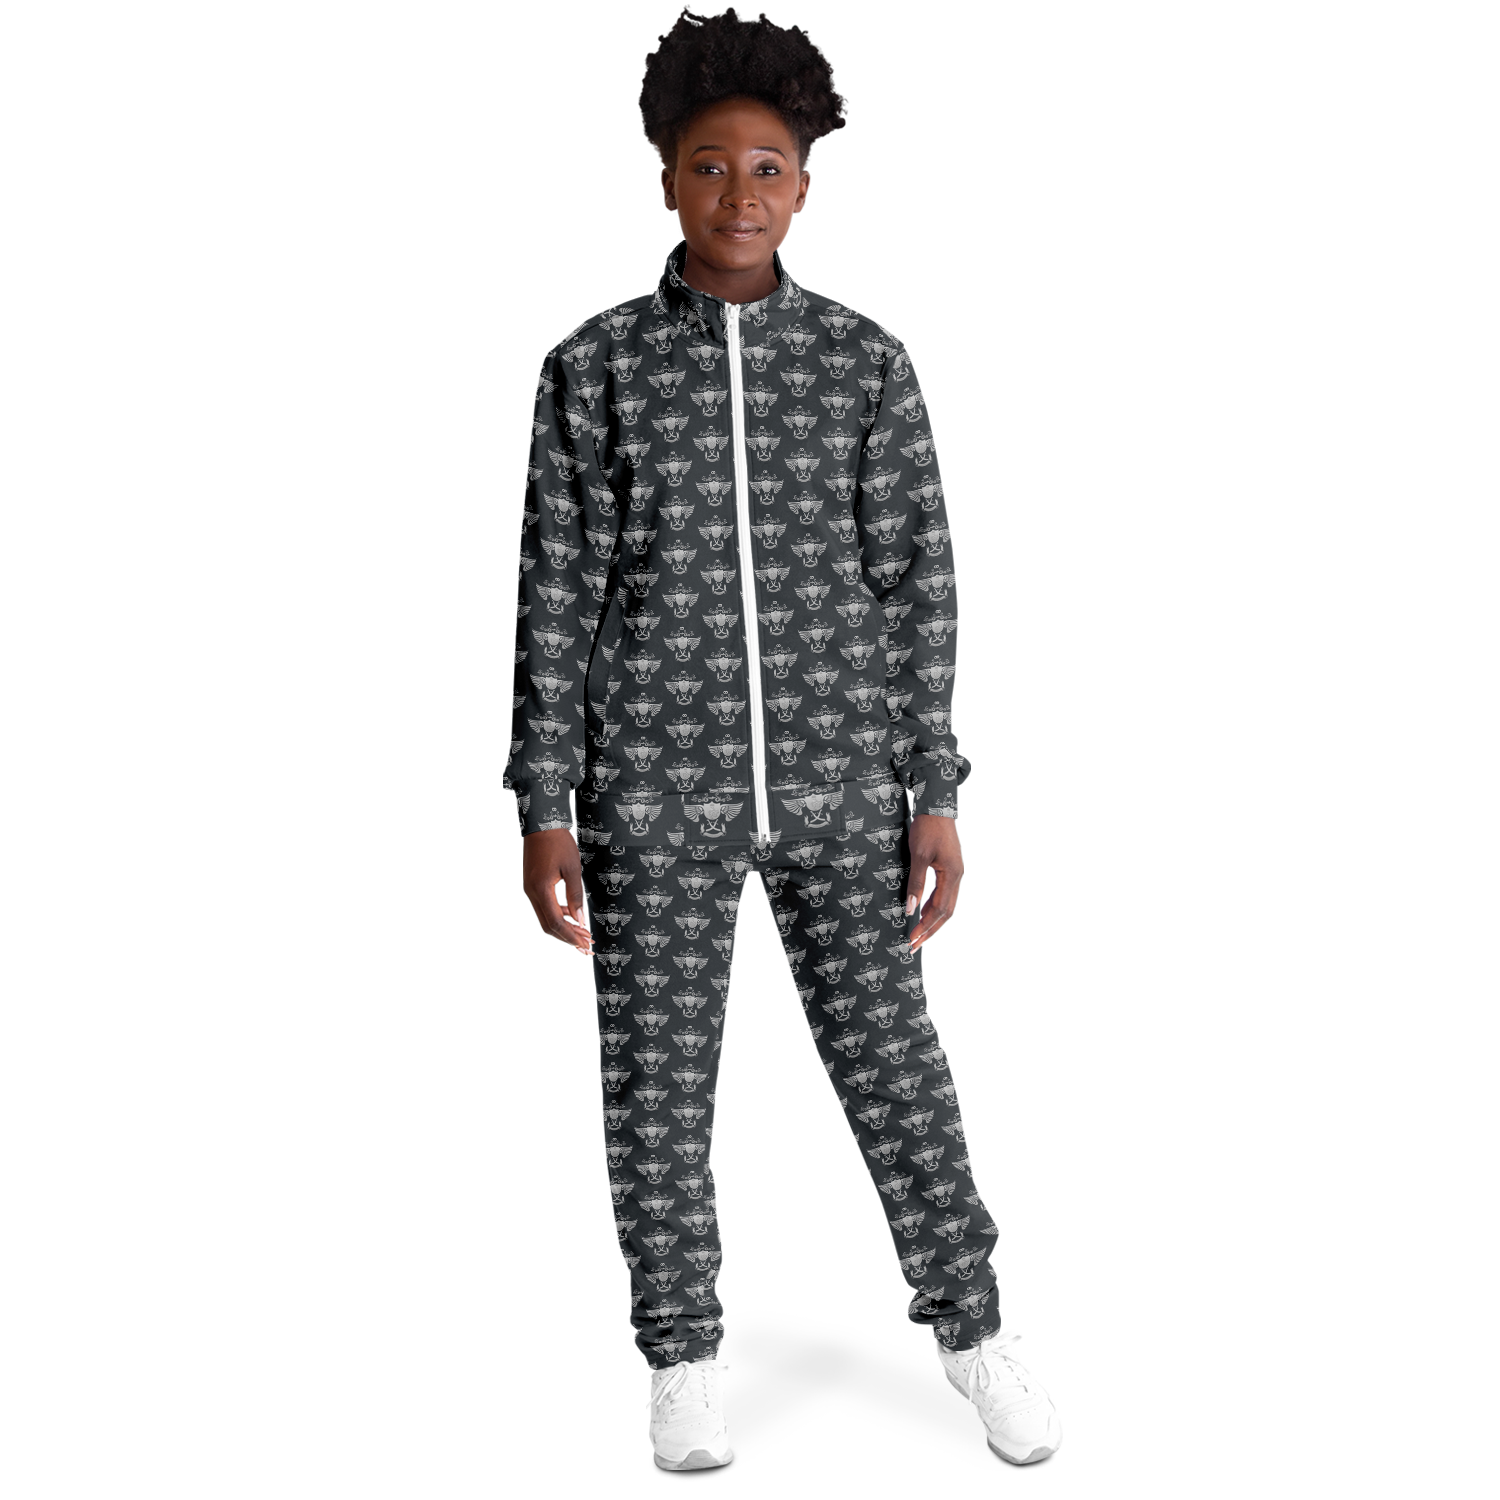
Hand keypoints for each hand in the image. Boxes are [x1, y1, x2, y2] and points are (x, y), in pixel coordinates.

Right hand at [522, 828, 593, 956]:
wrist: (541, 825)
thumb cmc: (558, 843)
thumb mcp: (572, 869)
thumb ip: (575, 895)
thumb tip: (580, 920)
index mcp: (540, 890)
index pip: (556, 923)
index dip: (571, 936)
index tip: (585, 945)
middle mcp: (531, 893)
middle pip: (548, 926)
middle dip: (567, 937)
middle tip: (586, 945)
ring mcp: (529, 890)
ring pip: (545, 918)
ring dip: (563, 927)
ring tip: (582, 933)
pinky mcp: (532, 885)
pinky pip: (544, 907)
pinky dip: (558, 915)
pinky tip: (571, 914)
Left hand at [904, 814, 962, 954]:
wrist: (936, 807)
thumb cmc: (928, 828)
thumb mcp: (919, 856)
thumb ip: (916, 883)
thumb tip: (910, 909)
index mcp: (952, 875)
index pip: (940, 910)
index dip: (926, 926)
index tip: (913, 939)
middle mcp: (957, 877)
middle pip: (946, 912)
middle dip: (930, 929)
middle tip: (914, 944)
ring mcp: (955, 873)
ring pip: (946, 904)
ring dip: (932, 919)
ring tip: (918, 933)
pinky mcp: (950, 868)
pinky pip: (943, 893)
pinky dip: (933, 906)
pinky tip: (922, 911)